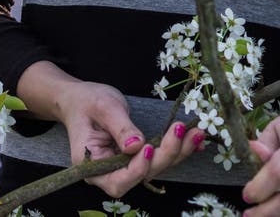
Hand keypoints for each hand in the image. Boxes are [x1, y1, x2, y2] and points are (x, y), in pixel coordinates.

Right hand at [57, 80, 203, 197]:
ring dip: (178, 151)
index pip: (117, 181)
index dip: (136, 170)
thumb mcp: (103, 108)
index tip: (148, 149)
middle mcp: (110, 172)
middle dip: (165, 154)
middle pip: (142, 174)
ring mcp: (125, 165)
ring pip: (155, 166)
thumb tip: (136, 146)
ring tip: (197, 133)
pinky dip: (178, 148)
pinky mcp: (138, 156)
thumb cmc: (87, 102)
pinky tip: (195, 140)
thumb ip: (120, 127)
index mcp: (92, 166)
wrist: (82, 99)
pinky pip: (159, 156)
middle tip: (181, 131)